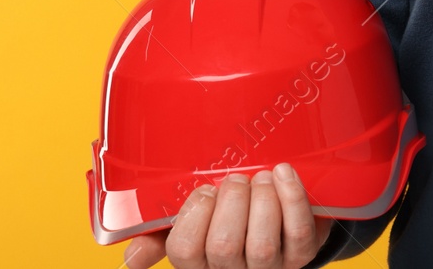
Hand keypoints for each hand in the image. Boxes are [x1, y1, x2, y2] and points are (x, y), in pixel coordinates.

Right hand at [120, 164, 335, 268]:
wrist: (282, 217)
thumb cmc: (230, 216)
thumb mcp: (193, 224)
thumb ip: (160, 235)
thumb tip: (131, 259)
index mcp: (199, 263)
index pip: (184, 250)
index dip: (195, 214)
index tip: (206, 190)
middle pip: (223, 247)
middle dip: (231, 202)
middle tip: (237, 179)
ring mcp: (268, 268)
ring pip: (261, 244)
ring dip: (262, 200)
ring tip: (261, 177)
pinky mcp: (301, 256)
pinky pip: (297, 231)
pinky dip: (291, 197)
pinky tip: (283, 174)